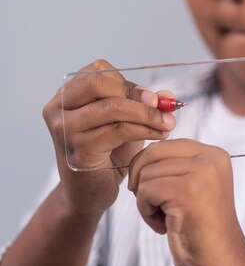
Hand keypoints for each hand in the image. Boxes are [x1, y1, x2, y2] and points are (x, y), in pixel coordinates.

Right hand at [43, 59, 175, 217]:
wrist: (89, 194)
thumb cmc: (106, 154)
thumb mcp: (126, 123)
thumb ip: (145, 105)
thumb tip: (167, 95)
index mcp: (66, 96)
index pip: (97, 72)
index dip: (127, 82)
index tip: (151, 97)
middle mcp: (57, 109)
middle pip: (99, 84)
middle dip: (136, 94)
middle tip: (161, 106)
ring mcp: (64, 130)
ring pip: (112, 107)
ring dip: (146, 114)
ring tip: (167, 123)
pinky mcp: (78, 151)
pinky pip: (117, 131)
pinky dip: (144, 130)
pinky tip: (159, 136)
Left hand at [128, 138, 244, 265]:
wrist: (222, 263)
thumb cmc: (200, 229)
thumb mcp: (193, 186)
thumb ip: (175, 166)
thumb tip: (138, 156)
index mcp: (214, 154)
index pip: (164, 145)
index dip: (148, 167)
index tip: (155, 193)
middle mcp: (210, 158)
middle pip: (152, 154)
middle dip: (141, 180)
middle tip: (152, 205)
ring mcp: (200, 173)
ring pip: (145, 174)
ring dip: (145, 201)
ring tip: (165, 219)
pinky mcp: (187, 191)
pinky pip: (145, 192)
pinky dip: (146, 212)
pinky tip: (164, 227)